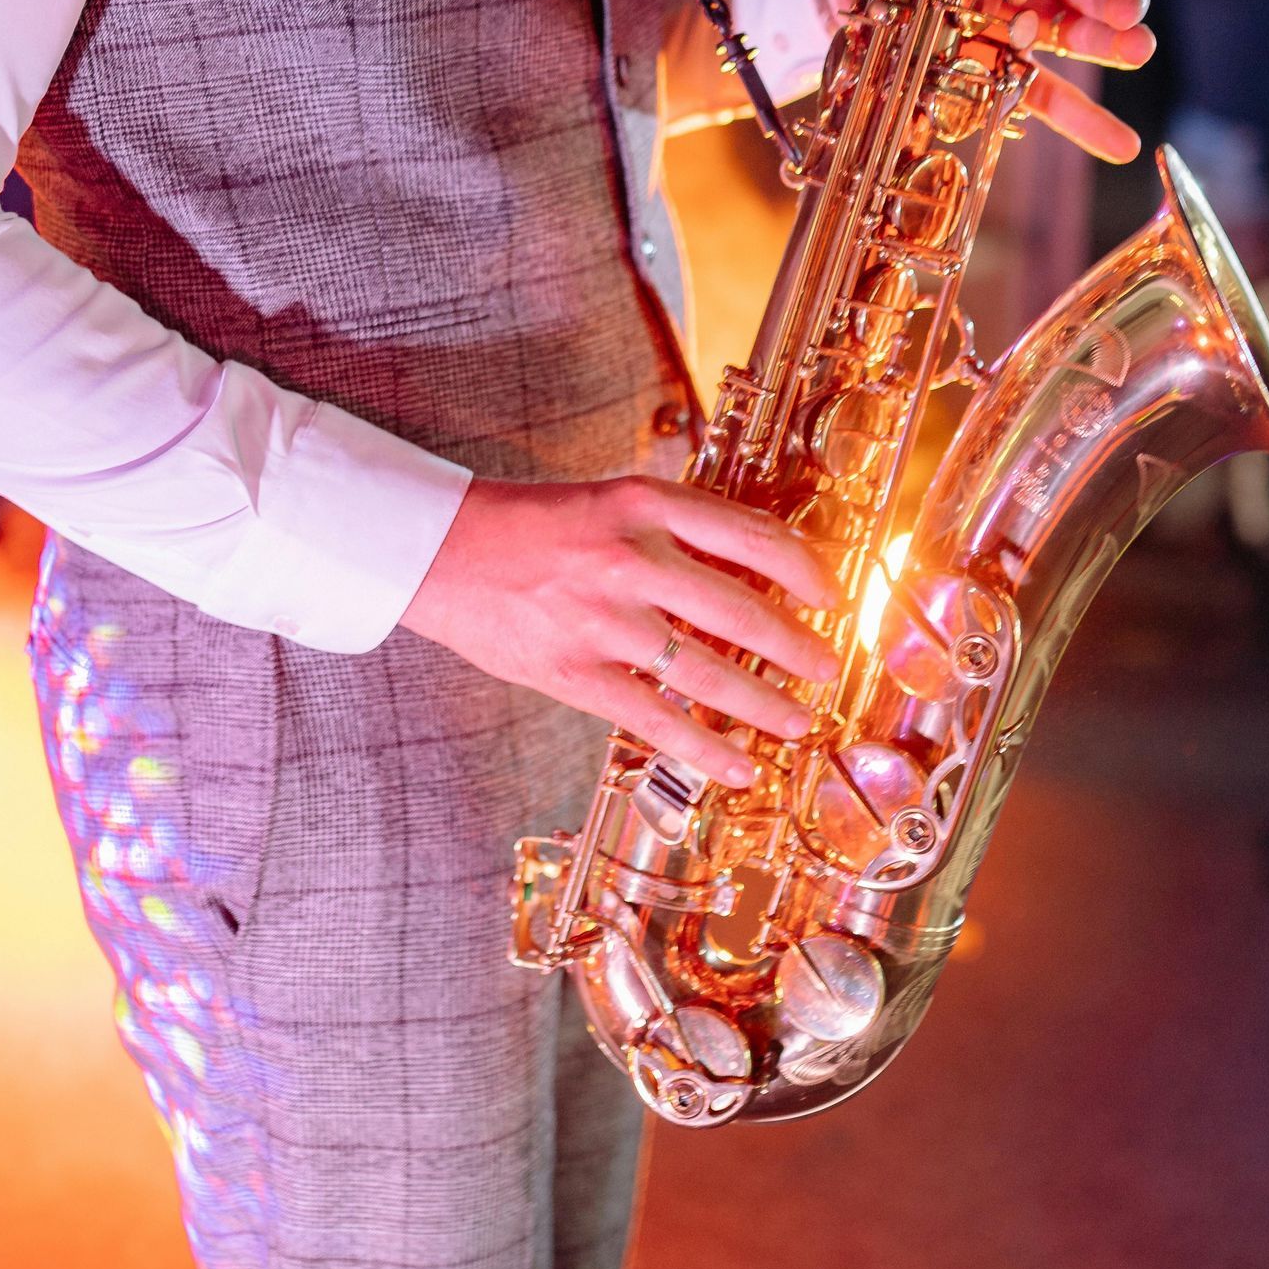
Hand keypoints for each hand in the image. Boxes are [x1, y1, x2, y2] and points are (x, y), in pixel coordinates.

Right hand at [399, 475, 840, 788]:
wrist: (436, 550)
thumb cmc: (527, 524)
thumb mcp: (609, 500)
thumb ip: (675, 528)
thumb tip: (755, 571)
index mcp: (642, 505)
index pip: (752, 535)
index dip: (807, 569)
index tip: (833, 595)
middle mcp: (629, 559)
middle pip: (743, 611)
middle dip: (798, 647)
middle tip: (828, 666)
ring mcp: (603, 621)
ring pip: (710, 673)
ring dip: (766, 704)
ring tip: (799, 721)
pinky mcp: (574, 672)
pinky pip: (656, 720)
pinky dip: (706, 750)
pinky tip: (739, 768)